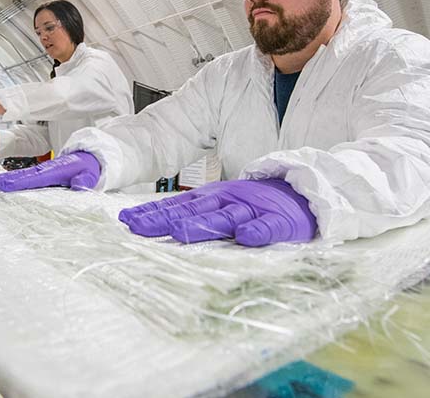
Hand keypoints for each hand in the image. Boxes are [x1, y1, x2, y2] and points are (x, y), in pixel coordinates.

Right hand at [0, 151, 100, 191]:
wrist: (91, 158)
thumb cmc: (90, 168)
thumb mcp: (91, 175)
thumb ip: (86, 180)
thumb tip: (79, 185)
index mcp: (55, 170)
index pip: (34, 177)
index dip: (18, 181)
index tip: (3, 184)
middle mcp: (46, 170)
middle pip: (22, 175)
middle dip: (4, 179)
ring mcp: (42, 171)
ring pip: (21, 176)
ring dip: (5, 178)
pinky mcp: (42, 174)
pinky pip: (26, 178)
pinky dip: (13, 180)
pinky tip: (3, 185)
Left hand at [118, 179, 316, 246]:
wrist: (303, 193)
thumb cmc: (255, 203)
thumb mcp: (220, 205)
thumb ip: (192, 215)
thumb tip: (155, 225)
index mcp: (211, 198)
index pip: (176, 206)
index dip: (152, 214)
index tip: (126, 222)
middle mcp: (227, 200)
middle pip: (192, 211)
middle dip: (164, 220)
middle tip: (138, 228)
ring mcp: (253, 209)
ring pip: (225, 217)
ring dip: (202, 224)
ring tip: (180, 232)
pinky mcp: (280, 221)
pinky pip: (268, 227)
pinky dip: (257, 230)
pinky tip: (246, 235)